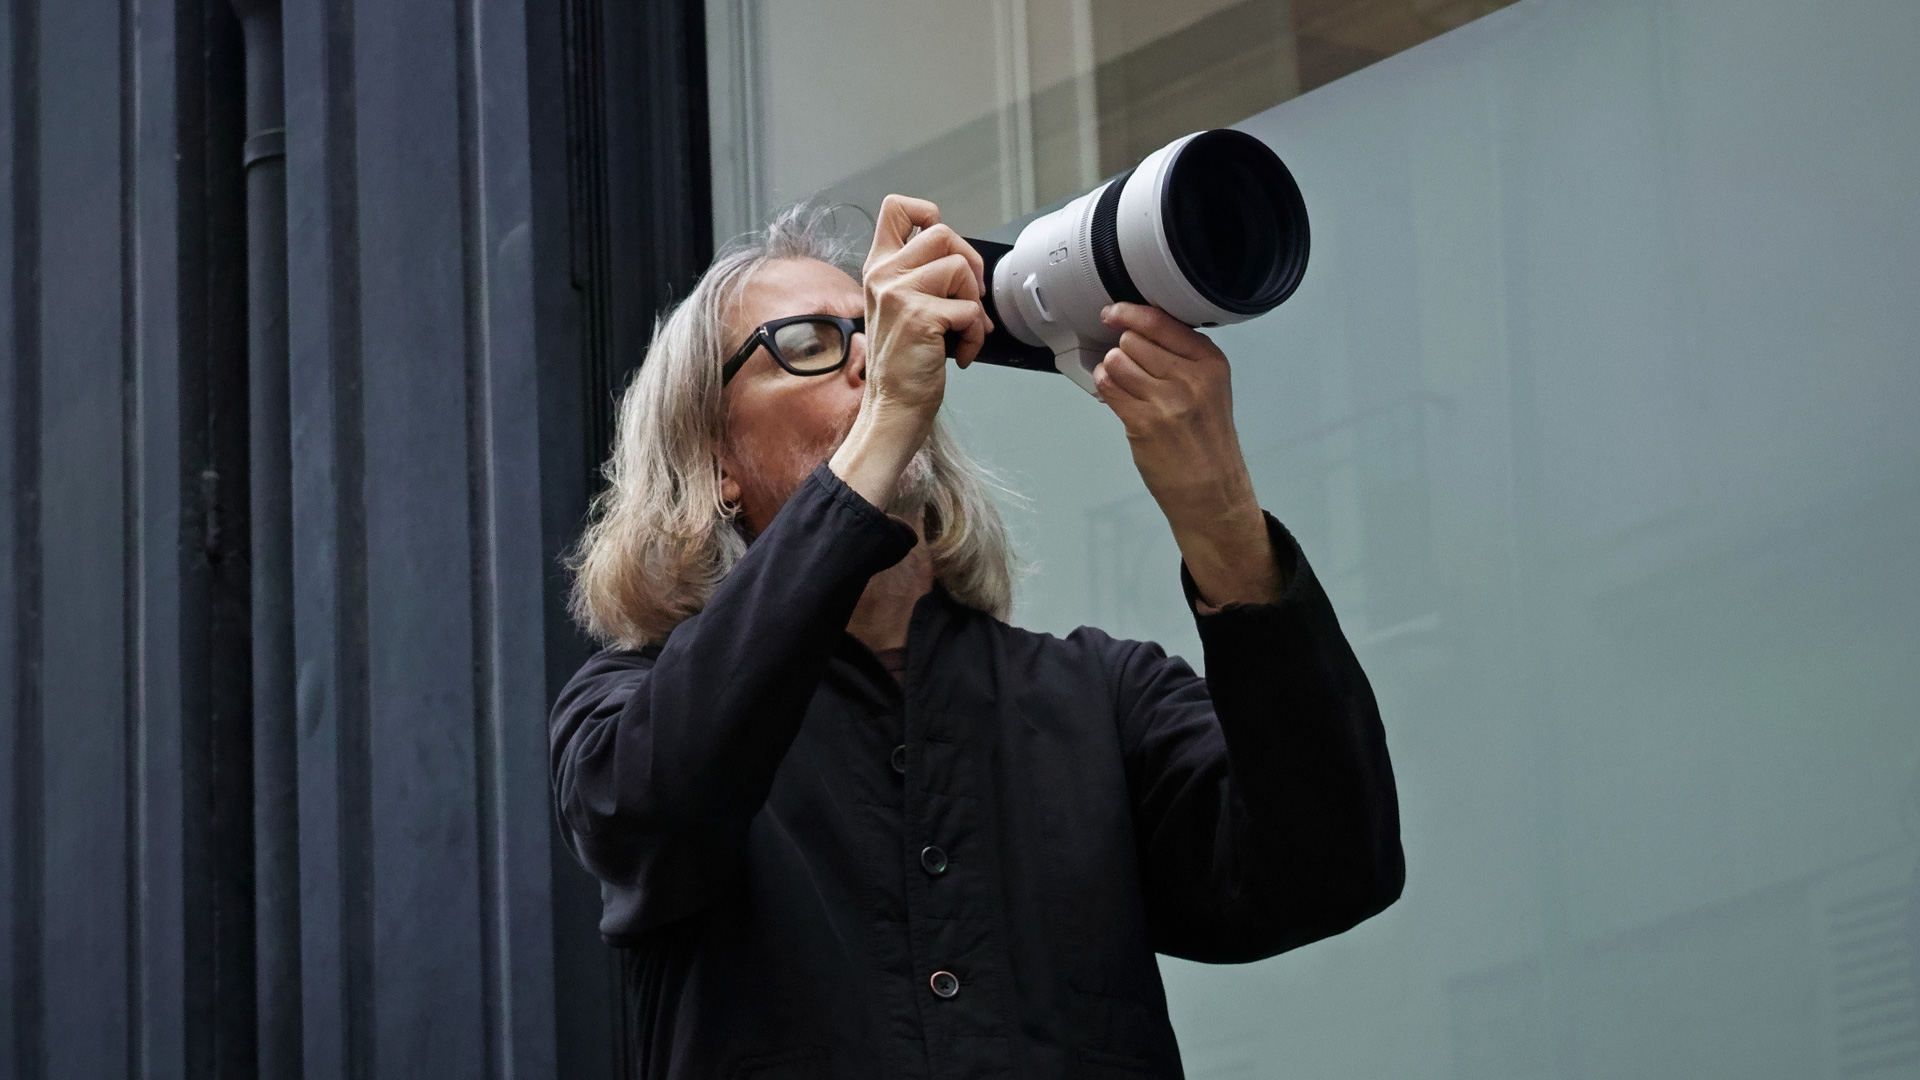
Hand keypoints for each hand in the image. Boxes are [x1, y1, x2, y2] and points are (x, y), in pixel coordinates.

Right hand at [860, 195, 991, 413]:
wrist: (893, 407)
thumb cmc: (902, 364)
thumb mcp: (902, 308)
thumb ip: (924, 278)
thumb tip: (968, 267)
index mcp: (879, 267)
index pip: (897, 208)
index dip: (929, 213)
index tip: (946, 247)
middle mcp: (884, 274)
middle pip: (942, 232)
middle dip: (969, 263)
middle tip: (969, 297)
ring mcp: (898, 293)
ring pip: (959, 267)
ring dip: (974, 302)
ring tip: (962, 330)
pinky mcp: (919, 316)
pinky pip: (969, 309)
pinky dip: (975, 334)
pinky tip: (961, 352)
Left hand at [1093, 303, 1279, 606]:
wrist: (1212, 490)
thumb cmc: (1207, 440)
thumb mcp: (1210, 389)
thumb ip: (1180, 357)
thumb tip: (1134, 329)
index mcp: (1211, 362)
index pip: (1161, 322)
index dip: (1129, 313)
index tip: (1113, 313)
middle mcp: (1191, 377)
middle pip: (1134, 339)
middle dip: (1125, 350)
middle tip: (1133, 371)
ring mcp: (1167, 400)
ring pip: (1117, 360)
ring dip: (1113, 369)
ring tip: (1126, 386)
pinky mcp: (1144, 422)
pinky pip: (1109, 386)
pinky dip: (1105, 385)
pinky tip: (1114, 393)